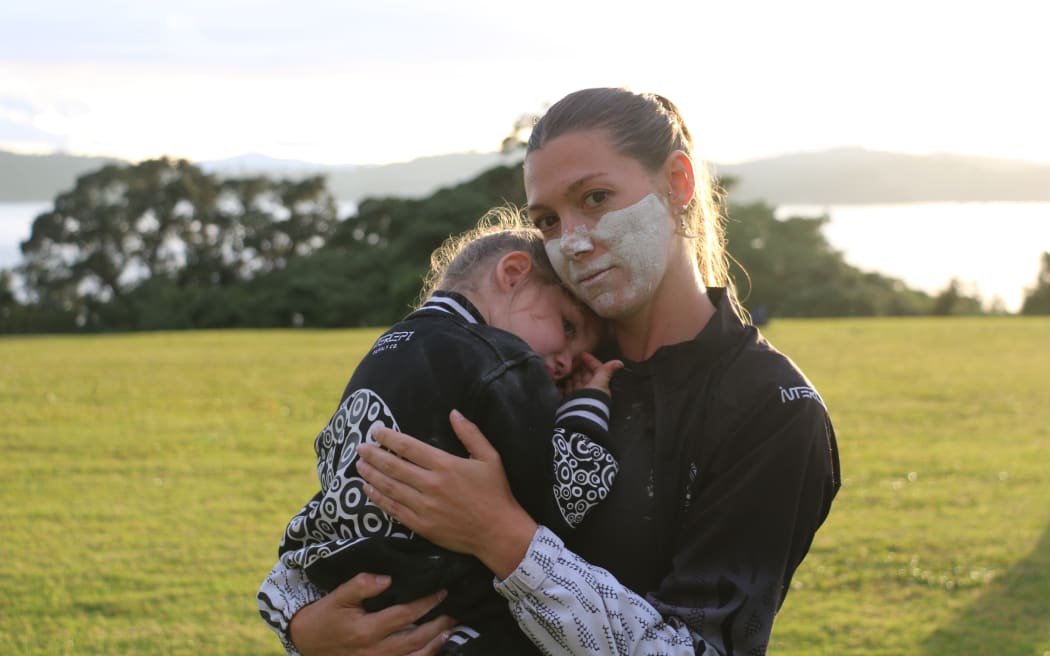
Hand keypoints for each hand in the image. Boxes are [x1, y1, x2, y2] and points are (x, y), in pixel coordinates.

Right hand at [289, 572, 454, 655]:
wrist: (308, 642)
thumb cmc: (325, 616)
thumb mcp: (338, 596)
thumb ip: (361, 584)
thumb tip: (387, 577)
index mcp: (366, 630)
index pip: (405, 615)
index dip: (426, 602)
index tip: (442, 590)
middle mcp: (375, 651)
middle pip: (416, 639)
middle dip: (438, 624)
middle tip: (454, 610)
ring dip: (436, 643)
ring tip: (450, 628)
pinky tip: (435, 646)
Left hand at [357, 410, 537, 578]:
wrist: (498, 532)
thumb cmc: (496, 492)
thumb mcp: (490, 457)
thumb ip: (470, 433)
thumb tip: (454, 413)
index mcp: (446, 465)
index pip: (409, 447)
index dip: (389, 437)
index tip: (375, 431)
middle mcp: (431, 484)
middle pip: (394, 466)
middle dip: (373, 455)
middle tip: (360, 447)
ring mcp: (425, 507)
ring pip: (390, 487)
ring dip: (371, 475)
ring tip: (359, 465)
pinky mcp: (422, 526)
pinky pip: (394, 510)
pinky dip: (378, 498)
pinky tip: (368, 490)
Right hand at [561, 352, 622, 395]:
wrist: (581, 413)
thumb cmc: (592, 395)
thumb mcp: (600, 381)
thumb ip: (607, 371)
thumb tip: (620, 363)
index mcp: (599, 385)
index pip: (596, 370)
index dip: (591, 361)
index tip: (582, 354)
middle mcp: (591, 389)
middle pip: (586, 375)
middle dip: (580, 367)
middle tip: (573, 358)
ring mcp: (580, 395)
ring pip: (577, 382)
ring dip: (573, 375)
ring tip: (567, 367)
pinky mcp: (571, 400)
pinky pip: (568, 390)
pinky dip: (566, 385)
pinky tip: (562, 380)